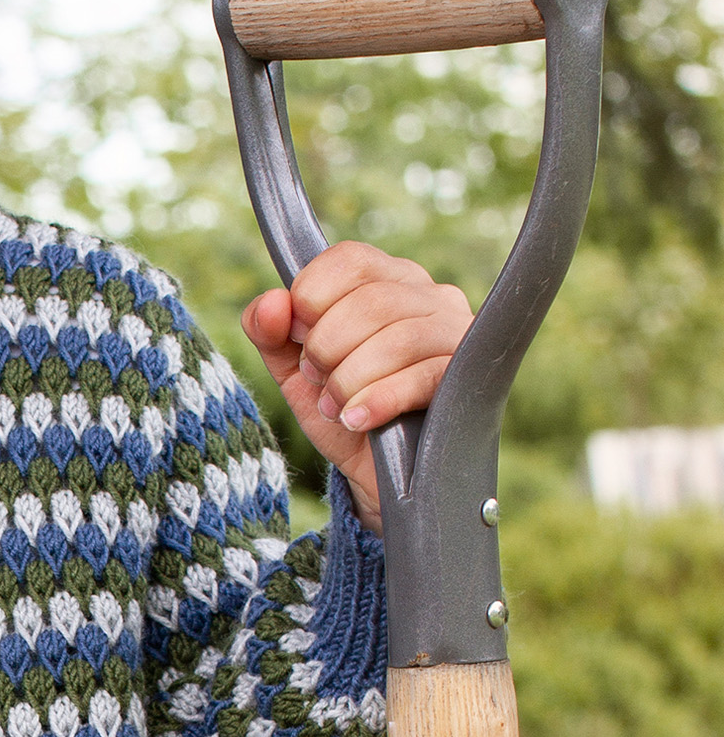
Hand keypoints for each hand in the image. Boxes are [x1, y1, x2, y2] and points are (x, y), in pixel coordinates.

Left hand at [241, 243, 471, 534]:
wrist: (378, 476)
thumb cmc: (342, 409)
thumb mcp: (294, 371)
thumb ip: (269, 331)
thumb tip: (271, 304)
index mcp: (386, 279)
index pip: (349, 260)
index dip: (311, 299)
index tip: (300, 340)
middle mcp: (429, 295)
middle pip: (371, 299)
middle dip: (327, 349)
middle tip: (319, 383)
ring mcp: (456, 333)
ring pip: (397, 338)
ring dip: (349, 380)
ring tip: (336, 408)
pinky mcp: (467, 378)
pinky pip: (422, 376)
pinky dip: (377, 400)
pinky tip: (356, 420)